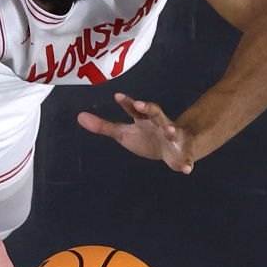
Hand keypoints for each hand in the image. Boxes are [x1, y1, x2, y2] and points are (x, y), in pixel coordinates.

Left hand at [76, 92, 194, 173]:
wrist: (172, 149)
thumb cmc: (145, 138)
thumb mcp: (123, 133)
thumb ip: (103, 126)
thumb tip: (79, 116)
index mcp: (145, 119)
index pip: (136, 108)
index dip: (128, 102)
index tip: (117, 96)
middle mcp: (160, 124)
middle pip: (156, 113)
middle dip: (149, 108)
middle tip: (141, 104)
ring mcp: (173, 137)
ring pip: (174, 132)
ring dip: (172, 131)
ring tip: (169, 130)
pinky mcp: (182, 153)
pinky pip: (186, 158)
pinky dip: (187, 163)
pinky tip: (187, 170)